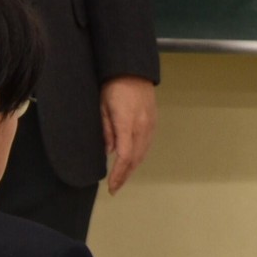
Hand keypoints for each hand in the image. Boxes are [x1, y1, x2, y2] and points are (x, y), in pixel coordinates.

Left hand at [100, 76, 157, 193]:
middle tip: (115, 187)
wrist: (133, 69)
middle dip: (125, 175)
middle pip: (135, 158)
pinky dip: (140, 156)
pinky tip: (132, 161)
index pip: (124, 156)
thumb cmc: (112, 86)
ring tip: (122, 178)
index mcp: (127, 123)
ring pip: (143, 153)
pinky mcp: (154, 121)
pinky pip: (148, 144)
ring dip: (133, 168)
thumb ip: (106, 130)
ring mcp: (150, 124)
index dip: (118, 174)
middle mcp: (142, 126)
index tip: (111, 186)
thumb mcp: (102, 107)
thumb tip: (109, 151)